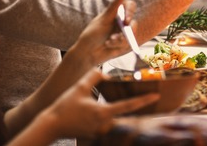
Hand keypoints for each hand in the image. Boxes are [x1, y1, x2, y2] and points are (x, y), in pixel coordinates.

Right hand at [36, 68, 158, 139]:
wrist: (50, 126)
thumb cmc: (64, 107)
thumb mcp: (79, 88)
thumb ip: (94, 77)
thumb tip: (106, 73)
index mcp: (103, 113)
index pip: (128, 106)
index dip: (144, 101)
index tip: (156, 96)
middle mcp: (104, 124)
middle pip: (125, 115)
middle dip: (136, 107)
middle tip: (149, 98)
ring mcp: (100, 131)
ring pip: (117, 120)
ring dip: (124, 112)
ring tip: (133, 102)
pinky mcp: (95, 134)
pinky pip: (108, 125)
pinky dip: (113, 117)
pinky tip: (113, 110)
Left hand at [66, 0, 132, 67]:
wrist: (87, 54)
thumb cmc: (92, 35)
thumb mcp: (103, 20)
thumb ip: (114, 6)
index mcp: (115, 13)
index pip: (130, 6)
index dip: (130, 12)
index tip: (126, 20)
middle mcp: (121, 21)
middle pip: (133, 21)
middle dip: (126, 30)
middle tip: (117, 36)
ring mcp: (123, 32)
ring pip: (131, 33)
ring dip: (120, 38)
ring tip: (109, 41)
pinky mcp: (125, 43)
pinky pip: (129, 42)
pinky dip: (118, 44)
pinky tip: (109, 45)